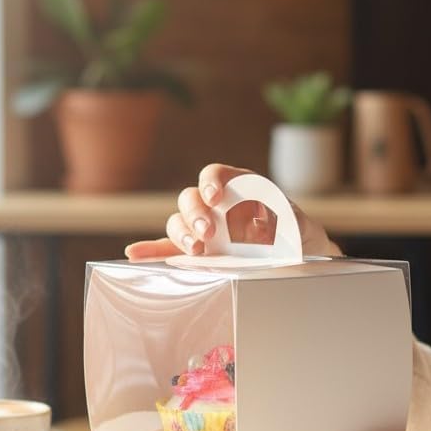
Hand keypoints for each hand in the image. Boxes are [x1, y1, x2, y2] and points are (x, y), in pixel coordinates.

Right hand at [124, 163, 341, 259]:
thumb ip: (286, 217)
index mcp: (236, 186)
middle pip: (190, 199)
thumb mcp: (297, 221)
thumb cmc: (296, 232)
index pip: (215, 175)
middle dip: (194, 213)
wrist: (296, 255)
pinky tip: (134, 255)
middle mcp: (213, 205)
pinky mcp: (194, 250)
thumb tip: (271, 222)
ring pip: (178, 222)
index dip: (211, 182)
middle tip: (208, 232)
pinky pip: (167, 249)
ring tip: (196, 250)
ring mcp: (201, 227)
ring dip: (181, 233)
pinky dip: (150, 251)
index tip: (216, 197)